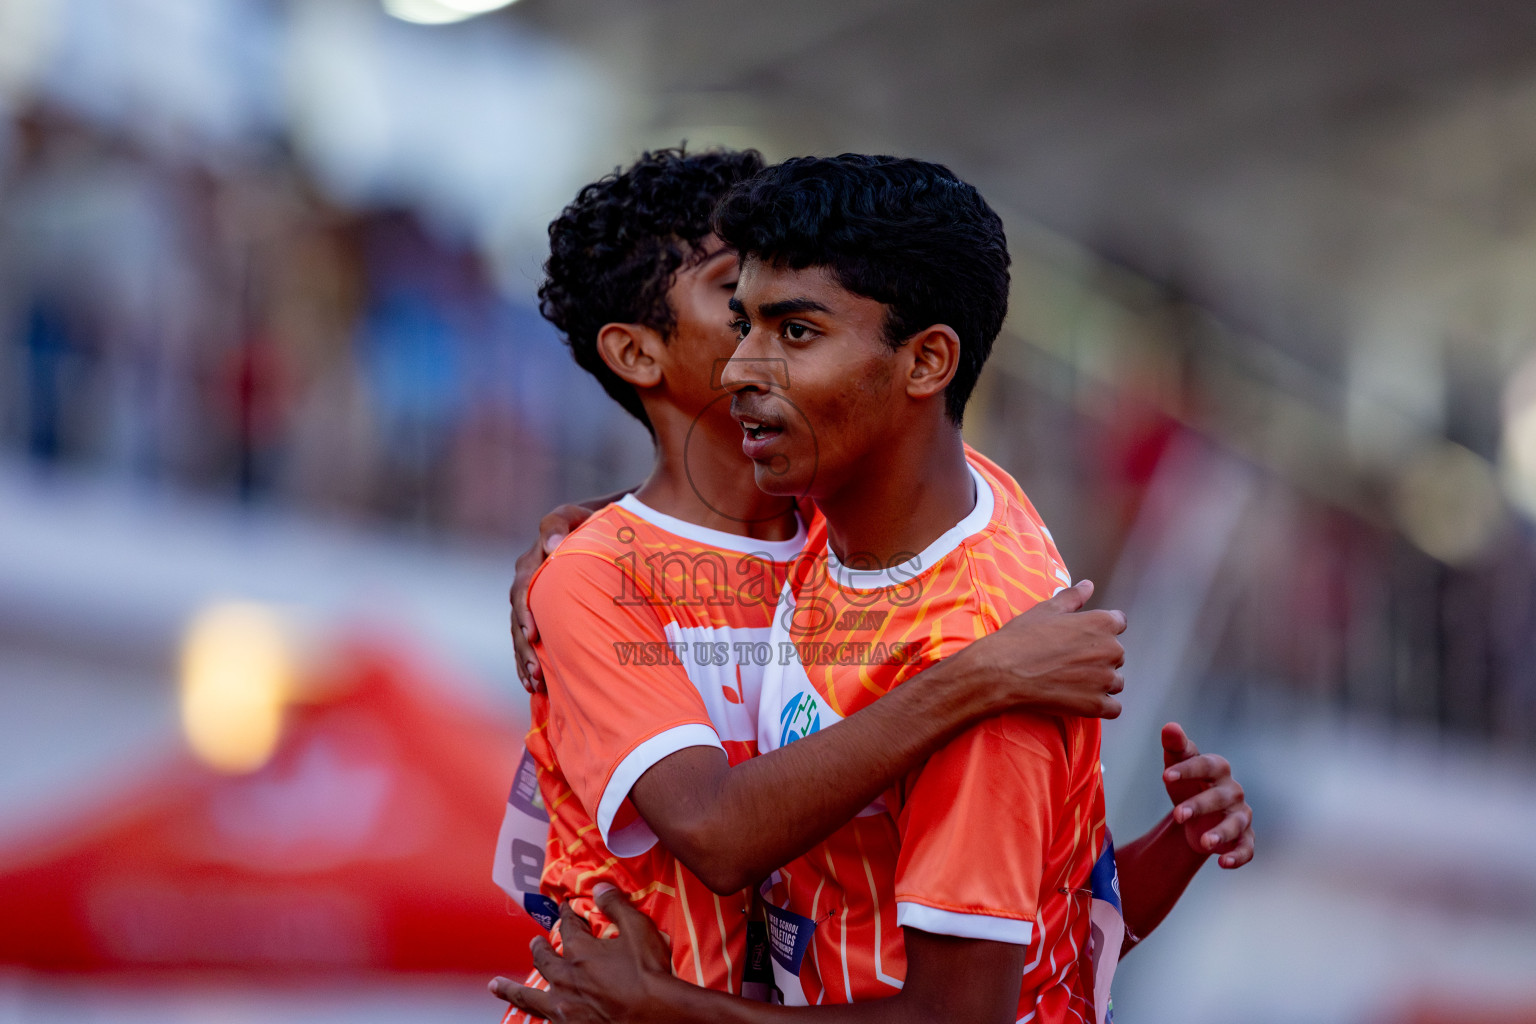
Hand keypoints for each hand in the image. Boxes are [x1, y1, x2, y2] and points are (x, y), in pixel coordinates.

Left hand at [489, 886, 673, 1023]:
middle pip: (543, 959)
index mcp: (581, 952)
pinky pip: (541, 1019)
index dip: (566, 915)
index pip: (568, 927)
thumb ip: (616, 906)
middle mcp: (566, 979)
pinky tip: (525, 1019)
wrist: (656, 1016)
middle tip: (534, 942)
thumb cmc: (649, 975)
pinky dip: (529, 1016)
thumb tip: (599, 887)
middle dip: (538, 948)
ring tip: (496, 986)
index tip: (564, 909)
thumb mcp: (638, 929)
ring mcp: (564, 1007)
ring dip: (511, 989)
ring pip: (529, 995)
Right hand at [512, 504, 592, 691]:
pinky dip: (531, 662)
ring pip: (522, 635)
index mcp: (532, 562)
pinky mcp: (545, 616)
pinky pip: (532, 641)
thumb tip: (550, 547)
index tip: (532, 633)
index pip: (522, 590)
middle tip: (536, 673)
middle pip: (519, 620)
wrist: (609, 532)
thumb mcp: (578, 516)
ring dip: (525, 661)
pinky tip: (536, 687)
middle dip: (525, 648)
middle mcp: (528, 583)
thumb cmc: (595, 522)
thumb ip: (560, 523)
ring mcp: (535, 601)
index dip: (524, 613)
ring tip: (534, 685)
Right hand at [960, 580, 1126, 717]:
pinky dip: (1101, 706)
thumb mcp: (1046, 610)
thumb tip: (1088, 586)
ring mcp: (1105, 680)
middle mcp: (1111, 650)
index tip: (1083, 639)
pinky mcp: (1097, 705)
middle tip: (1069, 662)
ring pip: (1115, 682)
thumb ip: (1073, 597)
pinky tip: (1079, 700)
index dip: (1100, 630)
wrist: (1003, 672)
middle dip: (1098, 658)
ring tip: (1072, 682)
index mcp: (1102, 623)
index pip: (1118, 623)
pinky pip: (1113, 708)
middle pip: (1116, 655)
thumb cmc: (1022, 638)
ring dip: (1100, 683)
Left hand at [1161, 722, 1254, 867]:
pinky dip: (1238, 856)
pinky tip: (1223, 863)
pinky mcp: (1244, 839)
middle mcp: (1233, 791)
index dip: (1188, 769)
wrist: (1194, 816)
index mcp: (1218, 769)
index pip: (1206, 765)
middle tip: (1177, 815)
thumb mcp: (1176, 766)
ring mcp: (1240, 816)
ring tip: (1204, 843)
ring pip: (1235, 824)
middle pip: (1219, 797)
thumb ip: (1175, 747)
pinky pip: (1246, 848)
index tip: (1166, 776)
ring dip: (1221, 833)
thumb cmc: (1186, 784)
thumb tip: (1170, 726)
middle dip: (1199, 805)